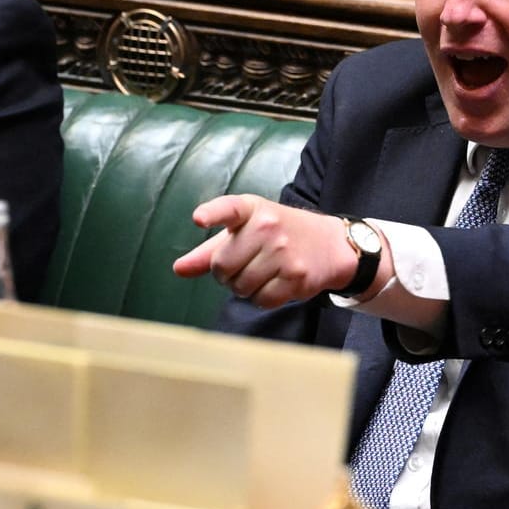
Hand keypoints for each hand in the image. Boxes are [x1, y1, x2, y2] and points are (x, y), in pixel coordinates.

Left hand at [173, 195, 362, 306]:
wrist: (330, 245)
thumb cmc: (280, 234)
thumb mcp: (246, 231)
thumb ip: (210, 250)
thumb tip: (178, 268)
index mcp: (252, 209)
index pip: (229, 208)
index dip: (213, 214)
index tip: (199, 218)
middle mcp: (268, 226)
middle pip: (222, 265)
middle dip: (226, 273)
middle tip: (243, 265)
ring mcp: (284, 252)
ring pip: (240, 287)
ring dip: (244, 287)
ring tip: (262, 273)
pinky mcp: (296, 276)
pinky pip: (261, 300)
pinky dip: (263, 298)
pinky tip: (275, 283)